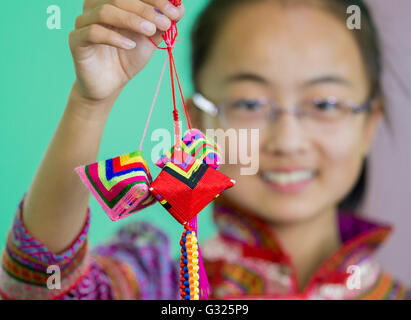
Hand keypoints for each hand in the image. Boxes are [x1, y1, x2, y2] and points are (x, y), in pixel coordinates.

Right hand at [69, 0, 184, 102]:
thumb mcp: (150, 39)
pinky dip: (114, 37)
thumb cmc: (128, 57)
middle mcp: (94, 6)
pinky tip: (129, 45)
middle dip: (146, 8)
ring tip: (149, 31)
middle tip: (165, 22)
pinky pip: (93, 33)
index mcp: (112, 2)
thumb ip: (162, 23)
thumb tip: (180, 7)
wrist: (110, 85)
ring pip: (105, 11)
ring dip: (132, 19)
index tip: (174, 11)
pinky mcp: (76, 41)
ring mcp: (83, 22)